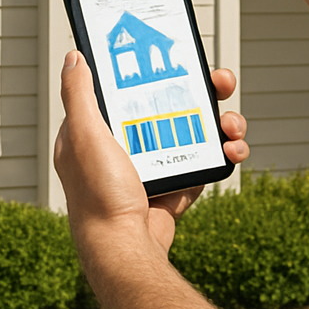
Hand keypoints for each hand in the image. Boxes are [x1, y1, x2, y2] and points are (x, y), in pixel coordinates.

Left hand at [54, 51, 248, 257]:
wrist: (125, 251)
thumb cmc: (98, 196)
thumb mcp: (84, 136)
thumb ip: (79, 95)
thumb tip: (76, 57)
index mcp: (104, 128)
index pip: (137, 87)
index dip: (160, 70)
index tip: (183, 58)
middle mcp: (132, 142)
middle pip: (177, 102)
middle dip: (206, 90)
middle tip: (222, 83)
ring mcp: (158, 163)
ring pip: (200, 128)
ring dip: (224, 121)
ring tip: (231, 126)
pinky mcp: (180, 183)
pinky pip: (210, 159)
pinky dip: (227, 152)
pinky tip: (232, 151)